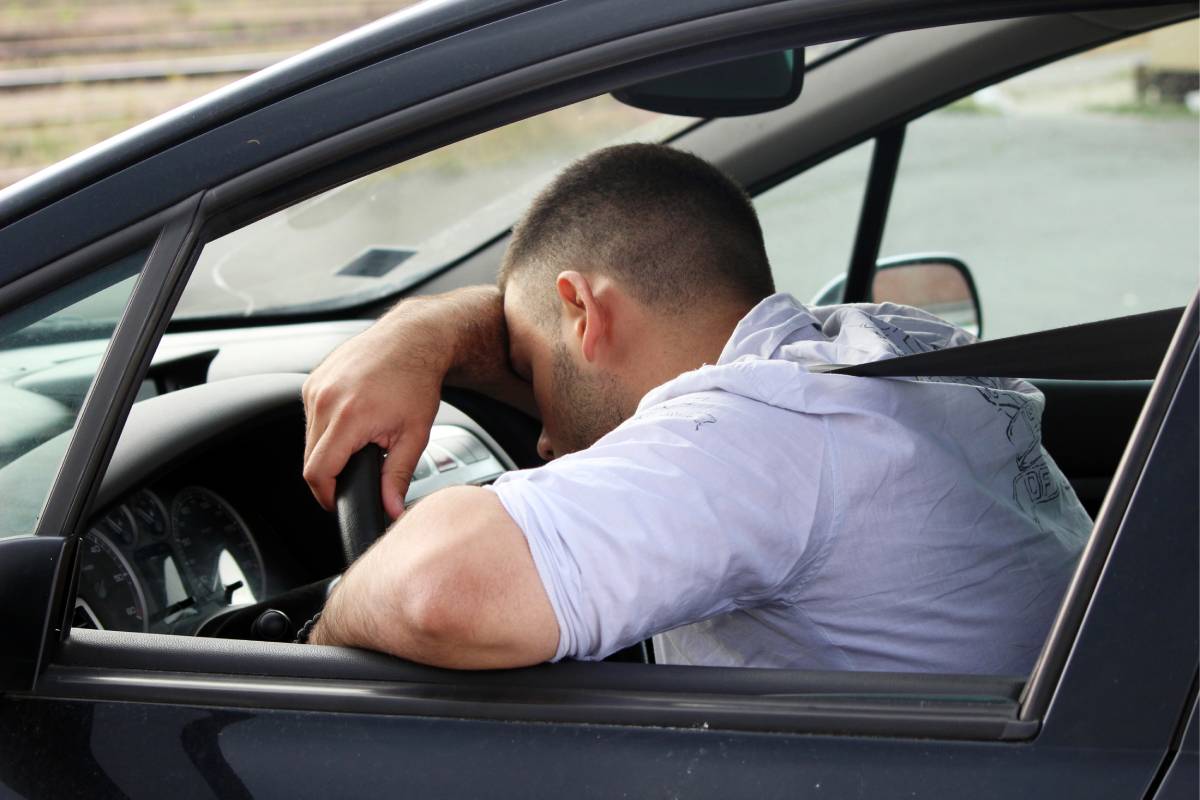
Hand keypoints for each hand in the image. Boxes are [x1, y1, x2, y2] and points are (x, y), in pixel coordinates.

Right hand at [303, 313, 446, 518]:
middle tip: (357, 472)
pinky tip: (352, 420)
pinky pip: (310, 418)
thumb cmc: (417, 380)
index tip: (340, 501)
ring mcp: (315, 387)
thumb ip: (399, 476)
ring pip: (308, 439)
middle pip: (310, 459)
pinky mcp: (312, 380)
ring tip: (360, 441)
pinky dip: (326, 427)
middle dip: (331, 474)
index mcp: (348, 416)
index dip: (328, 495)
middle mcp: (325, 399)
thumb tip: (392, 509)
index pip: (318, 473)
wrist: (412, 338)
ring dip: (328, 449)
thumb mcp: (416, 434)